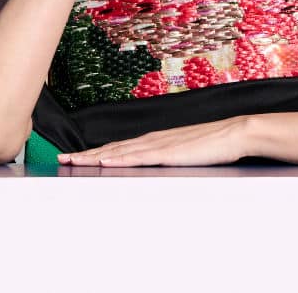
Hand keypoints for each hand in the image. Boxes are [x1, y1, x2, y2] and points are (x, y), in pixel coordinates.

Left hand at [57, 116, 252, 166]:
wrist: (235, 132)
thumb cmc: (214, 143)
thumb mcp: (184, 152)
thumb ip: (167, 156)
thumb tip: (154, 164)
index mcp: (154, 140)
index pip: (117, 147)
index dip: (94, 152)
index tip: (75, 157)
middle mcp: (151, 140)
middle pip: (111, 148)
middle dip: (85, 155)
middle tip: (62, 159)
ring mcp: (158, 145)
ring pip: (118, 152)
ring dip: (94, 157)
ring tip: (73, 161)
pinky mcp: (168, 152)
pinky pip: (138, 156)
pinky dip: (119, 158)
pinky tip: (105, 160)